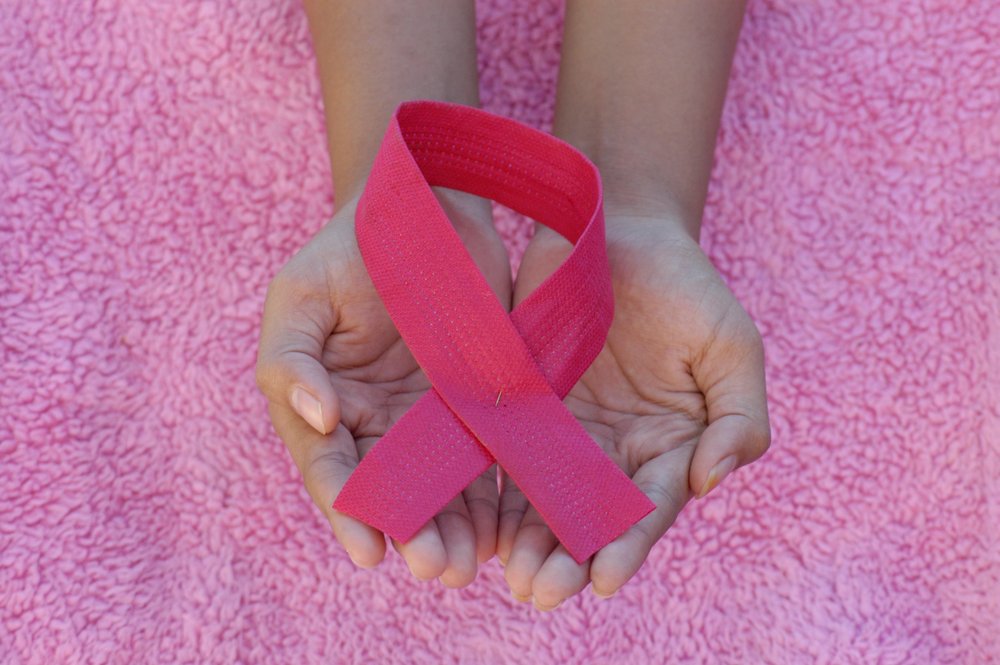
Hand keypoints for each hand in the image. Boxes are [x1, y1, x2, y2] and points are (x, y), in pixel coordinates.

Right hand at [256, 187, 510, 586]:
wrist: (426, 207)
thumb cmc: (350, 250)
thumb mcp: (302, 297)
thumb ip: (293, 361)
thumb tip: (321, 422)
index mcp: (323, 403)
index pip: (331, 468)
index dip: (348, 512)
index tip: (371, 551)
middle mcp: (375, 421)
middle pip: (390, 492)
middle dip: (412, 533)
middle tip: (436, 569)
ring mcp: (427, 416)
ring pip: (440, 486)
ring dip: (454, 528)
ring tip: (472, 564)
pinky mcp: (477, 401)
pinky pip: (485, 455)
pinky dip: (493, 493)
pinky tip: (508, 525)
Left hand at [497, 212, 770, 608]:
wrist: (616, 232)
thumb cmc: (684, 287)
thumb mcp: (730, 344)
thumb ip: (738, 416)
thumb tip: (712, 480)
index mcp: (669, 446)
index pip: (650, 507)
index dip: (629, 543)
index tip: (606, 579)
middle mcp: (614, 452)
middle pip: (590, 518)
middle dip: (568, 559)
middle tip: (542, 592)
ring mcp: (564, 433)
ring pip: (543, 500)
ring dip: (527, 542)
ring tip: (511, 577)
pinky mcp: (521, 407)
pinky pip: (503, 456)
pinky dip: (492, 492)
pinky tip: (478, 524)